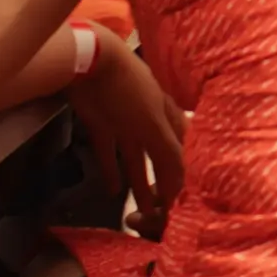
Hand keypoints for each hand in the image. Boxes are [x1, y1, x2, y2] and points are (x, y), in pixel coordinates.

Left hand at [68, 45, 183, 238]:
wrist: (91, 64)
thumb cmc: (128, 91)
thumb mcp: (153, 123)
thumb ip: (168, 153)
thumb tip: (184, 182)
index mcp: (168, 117)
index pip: (183, 150)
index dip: (185, 173)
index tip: (185, 200)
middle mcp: (150, 122)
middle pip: (159, 157)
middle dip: (163, 183)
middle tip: (163, 212)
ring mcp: (125, 124)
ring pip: (136, 160)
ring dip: (139, 183)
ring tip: (141, 212)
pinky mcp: (101, 127)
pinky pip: (109, 155)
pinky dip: (111, 172)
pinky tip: (113, 191)